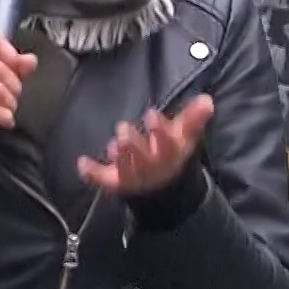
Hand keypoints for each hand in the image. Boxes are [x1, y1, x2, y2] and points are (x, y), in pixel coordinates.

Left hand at [78, 95, 214, 195]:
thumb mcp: (184, 136)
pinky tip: (82, 163)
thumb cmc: (173, 154)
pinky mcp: (118, 183)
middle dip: (134, 146)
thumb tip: (207, 100)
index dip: (159, 131)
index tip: (152, 116)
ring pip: (127, 170)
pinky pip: (104, 181)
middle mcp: (152, 168)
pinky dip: (93, 173)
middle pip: (144, 159)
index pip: (167, 144)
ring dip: (120, 157)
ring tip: (113, 144)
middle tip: (124, 130)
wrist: (165, 188)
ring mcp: (134, 178)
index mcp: (169, 155)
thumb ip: (193, 118)